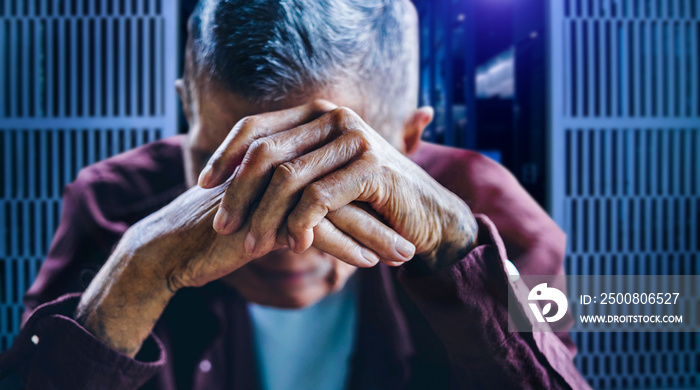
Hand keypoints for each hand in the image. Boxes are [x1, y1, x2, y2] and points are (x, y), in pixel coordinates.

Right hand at [74, 114, 414, 355]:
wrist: (173, 247)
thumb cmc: (220, 230)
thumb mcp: (262, 211)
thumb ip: (295, 203)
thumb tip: (334, 212)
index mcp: (282, 161)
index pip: (338, 173)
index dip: (371, 197)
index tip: (399, 218)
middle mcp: (279, 170)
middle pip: (345, 188)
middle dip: (383, 216)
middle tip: (414, 237)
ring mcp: (271, 192)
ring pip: (337, 209)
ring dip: (374, 234)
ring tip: (404, 255)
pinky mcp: (262, 219)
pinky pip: (314, 232)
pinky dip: (345, 248)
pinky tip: (368, 263)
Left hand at [199, 100, 477, 269]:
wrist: (426, 216)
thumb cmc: (368, 202)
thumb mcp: (323, 180)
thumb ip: (288, 169)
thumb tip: (229, 180)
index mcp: (318, 114)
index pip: (256, 126)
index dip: (224, 155)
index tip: (202, 185)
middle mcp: (335, 118)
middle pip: (265, 152)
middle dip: (237, 192)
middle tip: (223, 225)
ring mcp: (355, 139)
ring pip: (288, 178)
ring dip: (265, 217)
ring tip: (252, 245)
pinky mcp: (373, 167)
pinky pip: (319, 198)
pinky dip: (301, 224)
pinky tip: (294, 246)